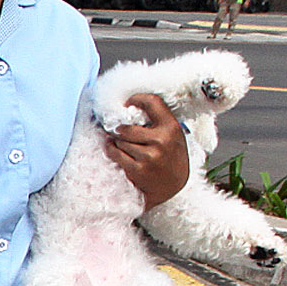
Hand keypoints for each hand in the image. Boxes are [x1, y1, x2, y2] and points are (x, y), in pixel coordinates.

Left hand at [103, 90, 188, 210]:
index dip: (137, 99)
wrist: (174, 186)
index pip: (153, 102)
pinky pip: (116, 153)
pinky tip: (114, 148)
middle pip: (127, 127)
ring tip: (122, 143)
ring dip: (118, 141)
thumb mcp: (174, 135)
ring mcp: (149, 156)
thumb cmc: (172, 158)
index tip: (128, 102)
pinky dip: (112, 150)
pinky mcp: (137, 169)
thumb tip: (132, 106)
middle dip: (121, 129)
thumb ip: (158, 121)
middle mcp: (161, 141)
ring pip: (120, 140)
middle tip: (119, 129)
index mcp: (171, 128)